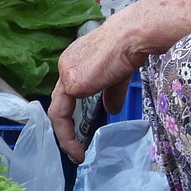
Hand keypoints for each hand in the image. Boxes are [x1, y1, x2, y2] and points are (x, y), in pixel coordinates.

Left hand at [49, 14, 147, 162]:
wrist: (133, 37)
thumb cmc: (130, 48)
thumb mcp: (118, 76)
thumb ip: (111, 93)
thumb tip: (112, 111)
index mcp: (75, 60)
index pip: (68, 91)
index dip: (72, 112)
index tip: (81, 130)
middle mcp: (66, 65)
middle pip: (60, 101)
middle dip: (65, 128)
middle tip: (75, 149)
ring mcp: (66, 73)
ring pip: (58, 110)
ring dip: (65, 136)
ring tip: (75, 154)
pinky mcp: (71, 83)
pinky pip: (62, 114)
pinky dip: (67, 134)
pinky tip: (77, 147)